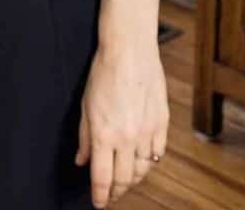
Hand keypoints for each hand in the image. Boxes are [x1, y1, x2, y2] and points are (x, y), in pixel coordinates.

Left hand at [74, 41, 168, 206]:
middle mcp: (126, 138)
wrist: (130, 50)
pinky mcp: (162, 123)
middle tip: (111, 195)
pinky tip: (143, 160)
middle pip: (125, 179)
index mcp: (104, 135)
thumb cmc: (103, 73)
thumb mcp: (86, 105)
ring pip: (143, 170)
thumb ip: (84, 137)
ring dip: (134, 179)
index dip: (100, 195)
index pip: (102, 178)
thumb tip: (82, 161)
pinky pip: (158, 153)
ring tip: (126, 179)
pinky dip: (150, 161)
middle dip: (117, 192)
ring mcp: (147, 132)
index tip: (99, 203)